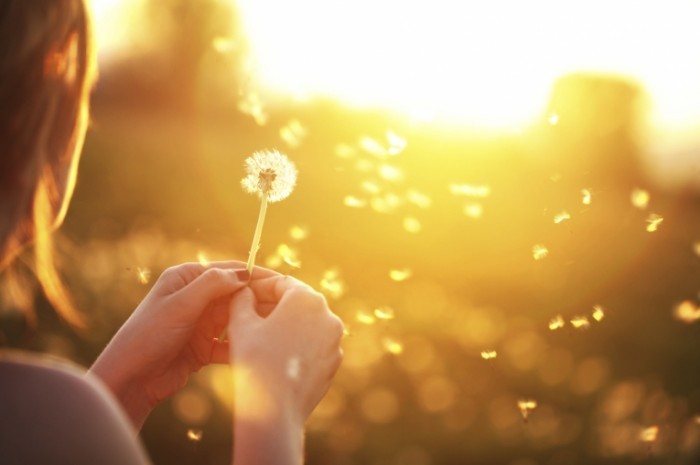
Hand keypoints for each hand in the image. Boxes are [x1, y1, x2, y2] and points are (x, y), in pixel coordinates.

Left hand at [90, 261, 275, 428]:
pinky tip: (253, 350)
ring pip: (235, 319)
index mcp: (186, 278)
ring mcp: (199, 323)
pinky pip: (229, 344)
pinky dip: (240, 346)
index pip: (229, 270)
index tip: (282, 282)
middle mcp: (194, 298)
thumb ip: (212, 285)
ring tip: (273, 330)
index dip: (255, 275)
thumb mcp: (181, 305)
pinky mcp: (202, 348)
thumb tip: (244, 273)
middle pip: (236, 295)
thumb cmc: (148, 335)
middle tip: (284, 309)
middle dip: (258, 301)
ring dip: (251, 324)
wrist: (130, 379)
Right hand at [228, 275, 343, 464]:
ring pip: (305, 324)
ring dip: (283, 325)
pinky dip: (295, 344)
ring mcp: (334, 341)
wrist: (275, 409)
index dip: (259, 286)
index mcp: (307, 298)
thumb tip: (244, 291)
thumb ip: (242, 299)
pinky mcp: (333, 363)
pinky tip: (274, 354)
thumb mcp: (241, 323)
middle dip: (271, 305)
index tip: (243, 293)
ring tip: (257, 334)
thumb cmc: (256, 360)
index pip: (281, 282)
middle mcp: (328, 315)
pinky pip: (312, 345)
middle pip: (296, 302)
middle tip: (246, 312)